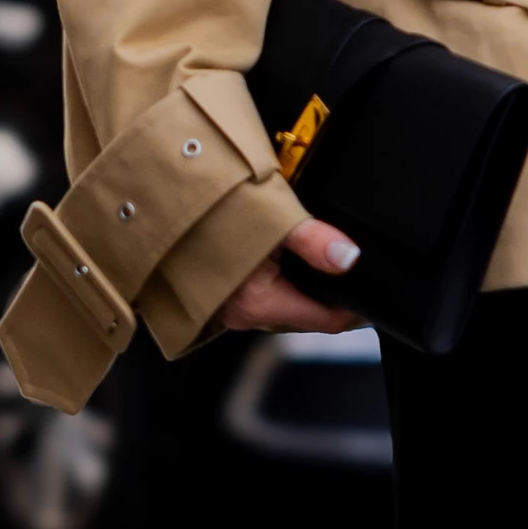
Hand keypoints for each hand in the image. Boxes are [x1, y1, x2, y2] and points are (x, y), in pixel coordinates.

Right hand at [216, 211, 360, 337]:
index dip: (353, 307)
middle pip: (304, 314)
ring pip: (283, 305)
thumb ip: (314, 240)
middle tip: (347, 268)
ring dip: (302, 287)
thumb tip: (348, 258)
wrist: (156, 207)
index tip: (371, 290)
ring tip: (318, 260)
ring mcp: (227, 308)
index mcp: (257, 303)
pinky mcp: (217, 296)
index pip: (324, 321)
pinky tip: (281, 258)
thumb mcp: (269, 216)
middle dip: (328, 295)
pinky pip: (262, 295)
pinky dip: (278, 281)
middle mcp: (241, 315)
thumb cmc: (204, 211)